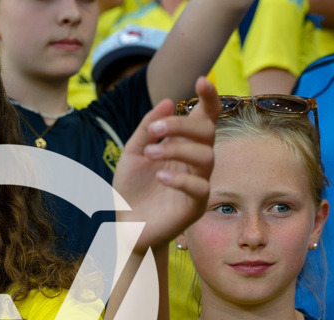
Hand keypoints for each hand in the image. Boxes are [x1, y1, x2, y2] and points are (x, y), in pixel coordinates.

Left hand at [112, 77, 220, 251]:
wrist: (124, 225)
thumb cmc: (131, 188)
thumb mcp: (133, 153)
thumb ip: (148, 128)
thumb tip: (168, 100)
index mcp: (183, 145)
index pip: (205, 118)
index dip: (209, 98)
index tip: (202, 80)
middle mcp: (195, 161)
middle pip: (207, 132)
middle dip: (182, 125)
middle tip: (155, 129)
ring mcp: (198, 183)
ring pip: (207, 156)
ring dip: (177, 149)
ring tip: (150, 154)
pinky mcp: (195, 207)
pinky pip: (200, 187)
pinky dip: (181, 177)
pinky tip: (160, 176)